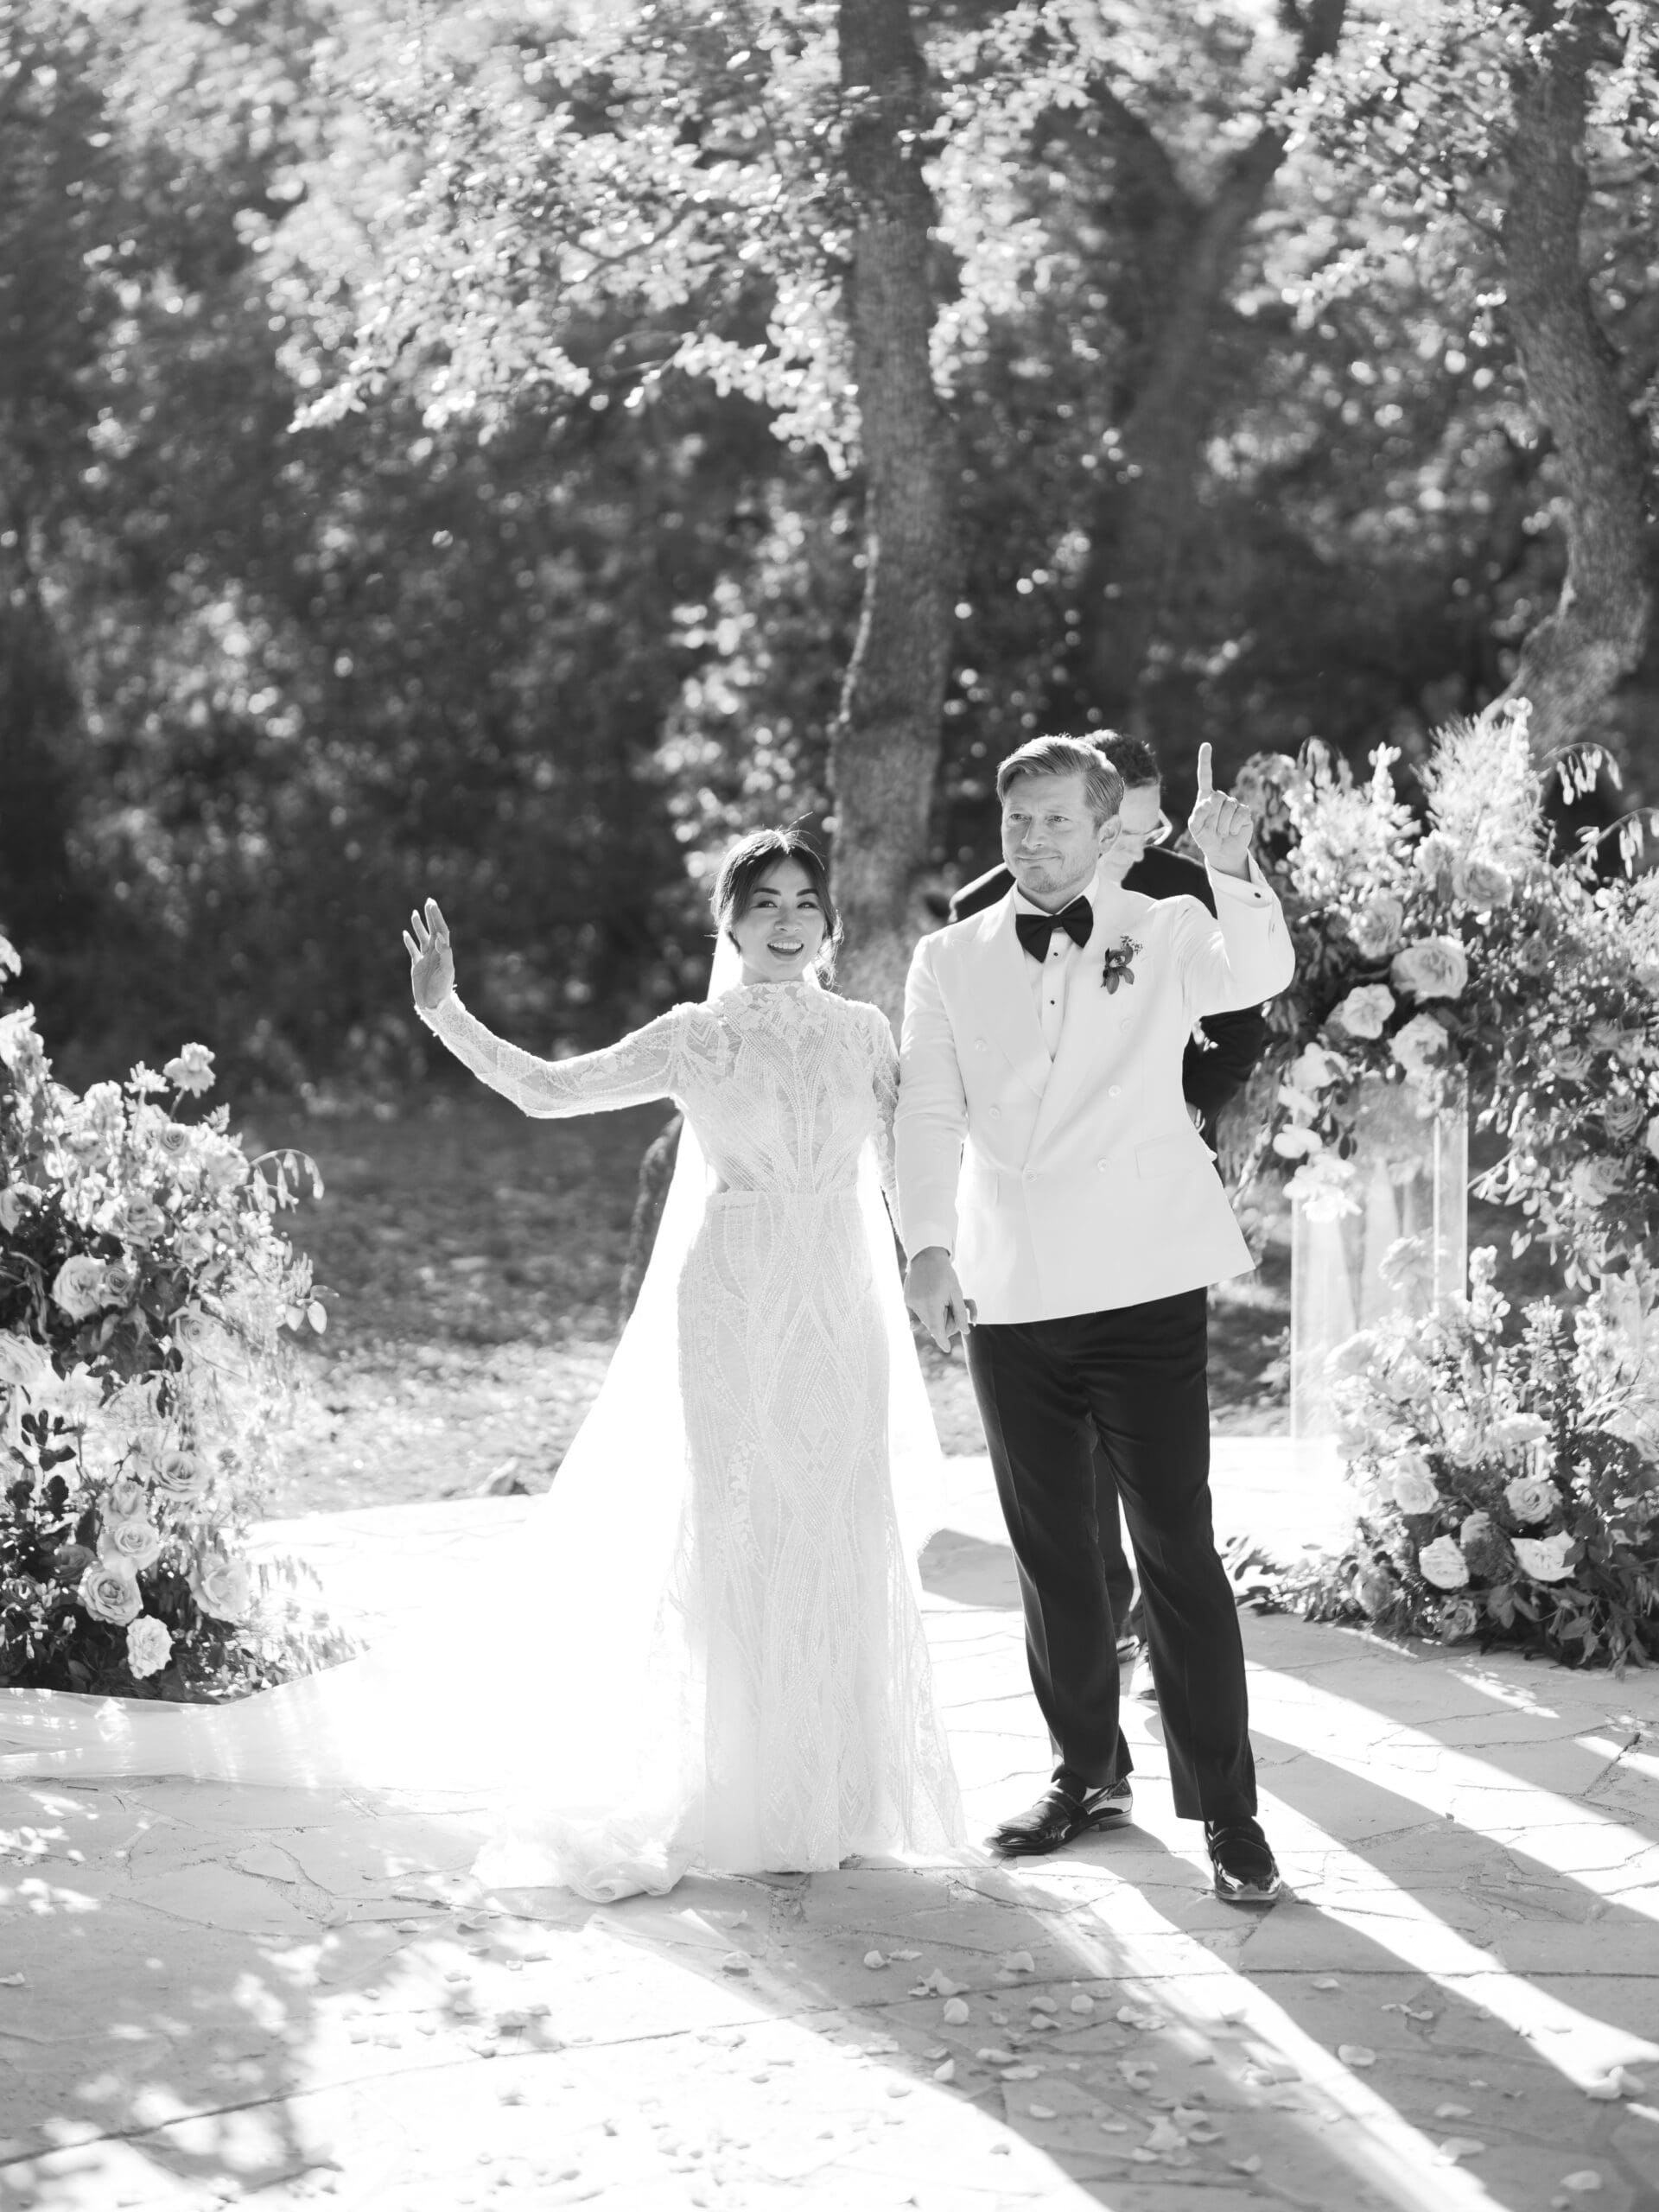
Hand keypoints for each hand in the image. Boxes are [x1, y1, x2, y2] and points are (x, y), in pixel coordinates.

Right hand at [404, 898, 455, 1011]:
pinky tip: (405, 933)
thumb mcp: (446, 971)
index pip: (441, 930)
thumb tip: (440, 936)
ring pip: (421, 938)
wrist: (433, 1004)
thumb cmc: (442, 989)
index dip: (437, 917)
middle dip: (430, 916)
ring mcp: (425, 958)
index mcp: (443, 952)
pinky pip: (412, 950)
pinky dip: (409, 941)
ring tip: (414, 913)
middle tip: (428, 901)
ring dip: (419, 926)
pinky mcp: (416, 966)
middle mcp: (435, 953)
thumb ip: (445, 953)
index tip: (432, 905)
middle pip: (433, 930)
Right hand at [905, 1246, 974, 1353]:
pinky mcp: (906, 1299)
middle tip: (950, 1307)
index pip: (937, 1330)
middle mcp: (918, 1305)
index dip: (943, 1341)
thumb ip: (961, 1313)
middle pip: (932, 1324)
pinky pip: (917, 1312)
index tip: (947, 1348)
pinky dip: (925, 1310)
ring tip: (939, 1297)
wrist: (926, 1255)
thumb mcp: (957, 1292)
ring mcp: (910, 1302)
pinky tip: (930, 1297)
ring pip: (925, 1319)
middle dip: (942, 1322)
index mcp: (932, 1304)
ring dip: (934, 1314)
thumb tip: (965, 1331)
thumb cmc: (945, 1273)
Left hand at [1187, 743, 1255, 879]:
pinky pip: (1241, 814)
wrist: (1222, 851)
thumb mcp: (1195, 828)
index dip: (1205, 761)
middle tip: (1213, 828)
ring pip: (1229, 807)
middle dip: (1213, 817)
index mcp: (1205, 797)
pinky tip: (1233, 831)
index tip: (1206, 745)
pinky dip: (1234, 826)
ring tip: (1222, 832)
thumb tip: (1209, 801)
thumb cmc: (1206, 837)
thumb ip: (1197, 815)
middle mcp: (1221, 797)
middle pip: (1217, 797)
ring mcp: (1234, 804)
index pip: (1205, 776)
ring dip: (1223, 825)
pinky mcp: (1245, 812)